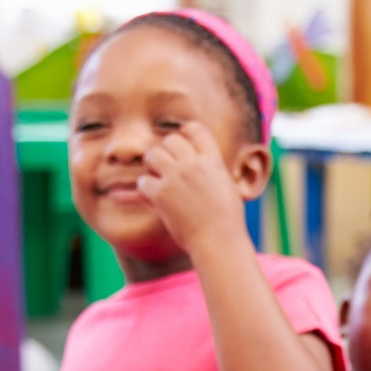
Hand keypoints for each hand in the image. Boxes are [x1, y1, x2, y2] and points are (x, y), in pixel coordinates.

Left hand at [136, 119, 247, 256]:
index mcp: (213, 160)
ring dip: (152, 166)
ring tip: (158, 179)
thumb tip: (205, 163)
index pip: (196, 129)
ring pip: (152, 155)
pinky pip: (143, 181)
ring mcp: (175, 178)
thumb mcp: (227, 186)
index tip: (182, 139)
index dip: (186, 131)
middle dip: (167, 151)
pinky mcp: (160, 194)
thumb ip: (213, 170)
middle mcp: (193, 164)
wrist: (218, 241)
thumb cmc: (227, 220)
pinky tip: (154, 198)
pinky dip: (146, 190)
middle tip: (167, 167)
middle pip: (170, 140)